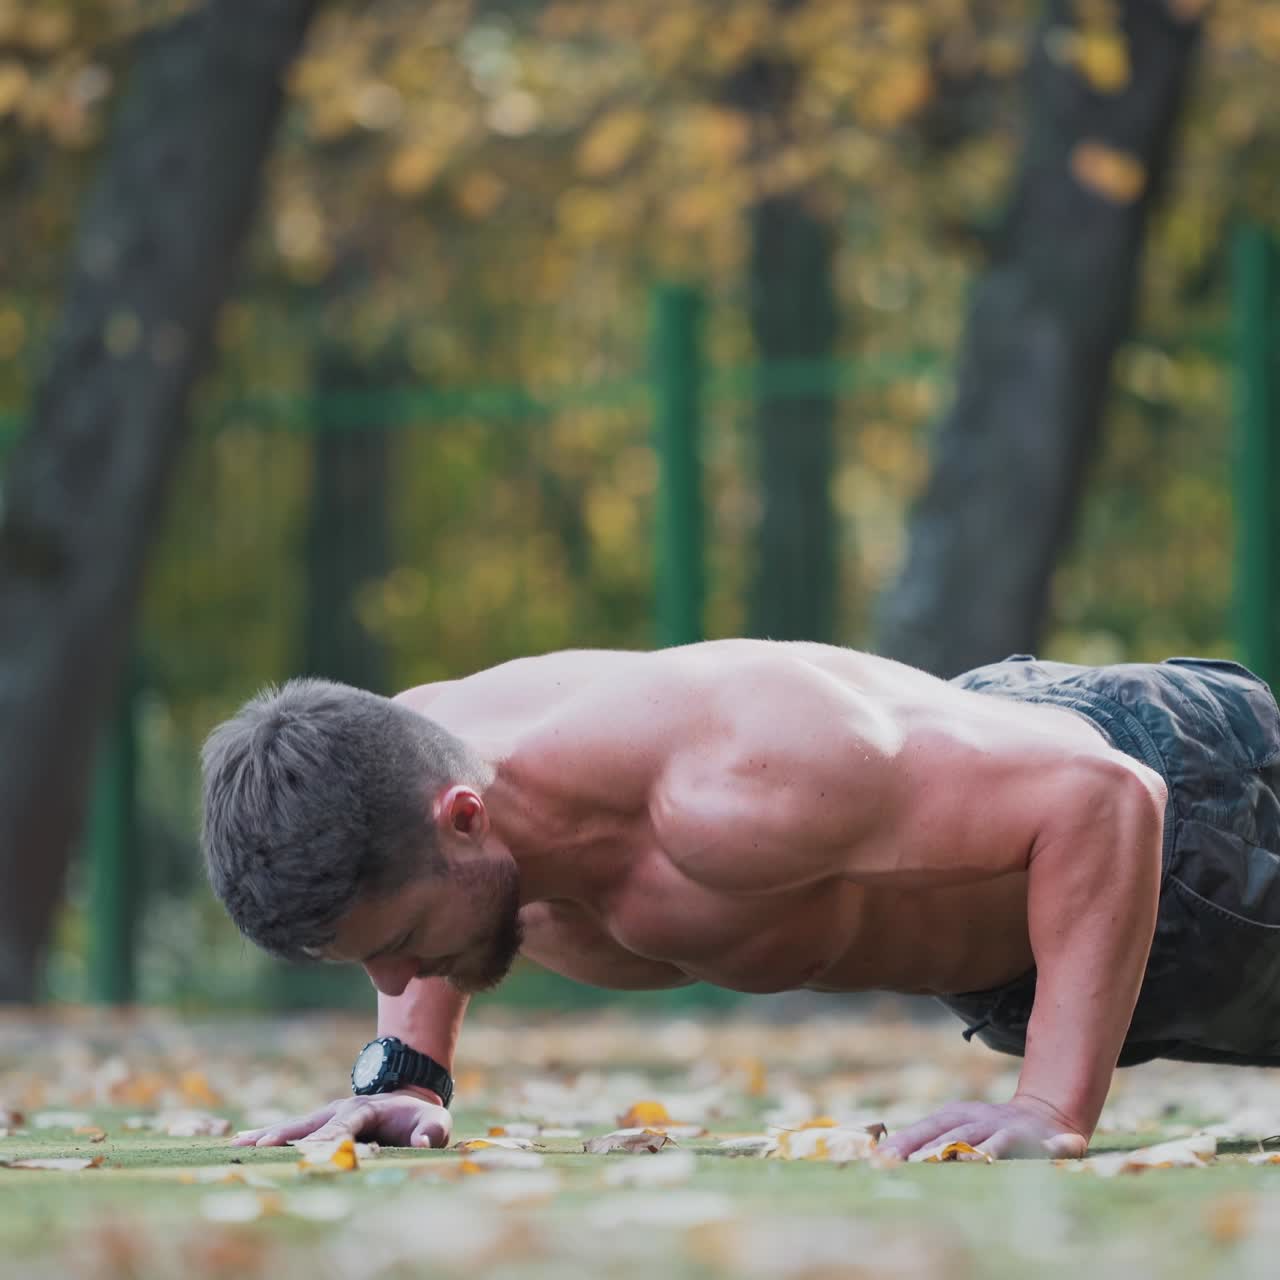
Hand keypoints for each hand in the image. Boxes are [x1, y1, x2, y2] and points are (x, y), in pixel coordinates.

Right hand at [232, 1088, 451, 1149]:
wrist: (410, 1099)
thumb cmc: (422, 1118)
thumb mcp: (436, 1121)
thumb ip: (432, 1131)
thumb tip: (421, 1141)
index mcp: (367, 1109)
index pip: (346, 1126)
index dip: (329, 1138)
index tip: (310, 1151)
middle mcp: (342, 1109)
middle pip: (312, 1125)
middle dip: (288, 1137)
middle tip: (260, 1149)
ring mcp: (328, 1115)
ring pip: (296, 1126)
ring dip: (269, 1135)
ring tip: (239, 1145)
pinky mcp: (320, 1124)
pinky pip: (292, 1130)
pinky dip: (267, 1135)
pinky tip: (241, 1142)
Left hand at [878, 1096, 1086, 1160]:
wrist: (1044, 1115)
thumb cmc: (991, 1130)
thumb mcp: (963, 1130)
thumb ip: (935, 1143)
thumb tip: (889, 1155)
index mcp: (956, 1115)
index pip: (925, 1128)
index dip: (904, 1141)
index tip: (880, 1157)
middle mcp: (975, 1118)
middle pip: (945, 1132)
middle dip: (922, 1148)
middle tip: (898, 1162)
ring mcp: (1000, 1125)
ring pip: (976, 1138)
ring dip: (957, 1148)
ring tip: (938, 1159)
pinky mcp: (1027, 1136)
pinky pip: (1012, 1143)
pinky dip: (1003, 1149)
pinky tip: (991, 1159)